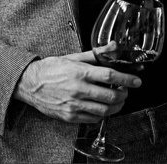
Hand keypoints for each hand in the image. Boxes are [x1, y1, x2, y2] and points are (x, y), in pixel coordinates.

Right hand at [13, 42, 141, 123]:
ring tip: (119, 100)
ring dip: (116, 106)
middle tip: (127, 90)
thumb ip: (96, 54)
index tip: (136, 80)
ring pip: (104, 110)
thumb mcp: (73, 57)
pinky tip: (104, 107)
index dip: (126, 79)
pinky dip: (103, 114)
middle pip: (110, 96)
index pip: (109, 76)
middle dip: (124, 94)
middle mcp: (78, 90)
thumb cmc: (51, 69)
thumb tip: (114, 47)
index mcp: (80, 72)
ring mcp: (74, 105)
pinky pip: (93, 118)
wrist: (30, 84)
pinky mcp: (70, 116)